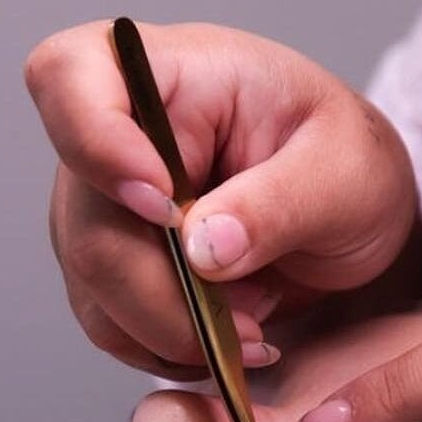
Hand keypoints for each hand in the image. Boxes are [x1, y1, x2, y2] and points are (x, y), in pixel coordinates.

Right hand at [25, 20, 417, 377]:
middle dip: (168, 295)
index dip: (96, 145)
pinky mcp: (111, 263)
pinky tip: (226, 337)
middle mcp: (116, 135)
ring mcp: (102, 203)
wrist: (350, 208)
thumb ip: (278, 204)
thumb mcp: (344, 172)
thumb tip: (203, 251)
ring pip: (94, 287)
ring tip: (254, 324)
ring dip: (175, 331)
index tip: (165, 206)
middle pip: (88, 224)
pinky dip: (169, 348)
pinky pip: (110, 323)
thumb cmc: (346, 161)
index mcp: (170, 72)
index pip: (71, 77)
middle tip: (251, 320)